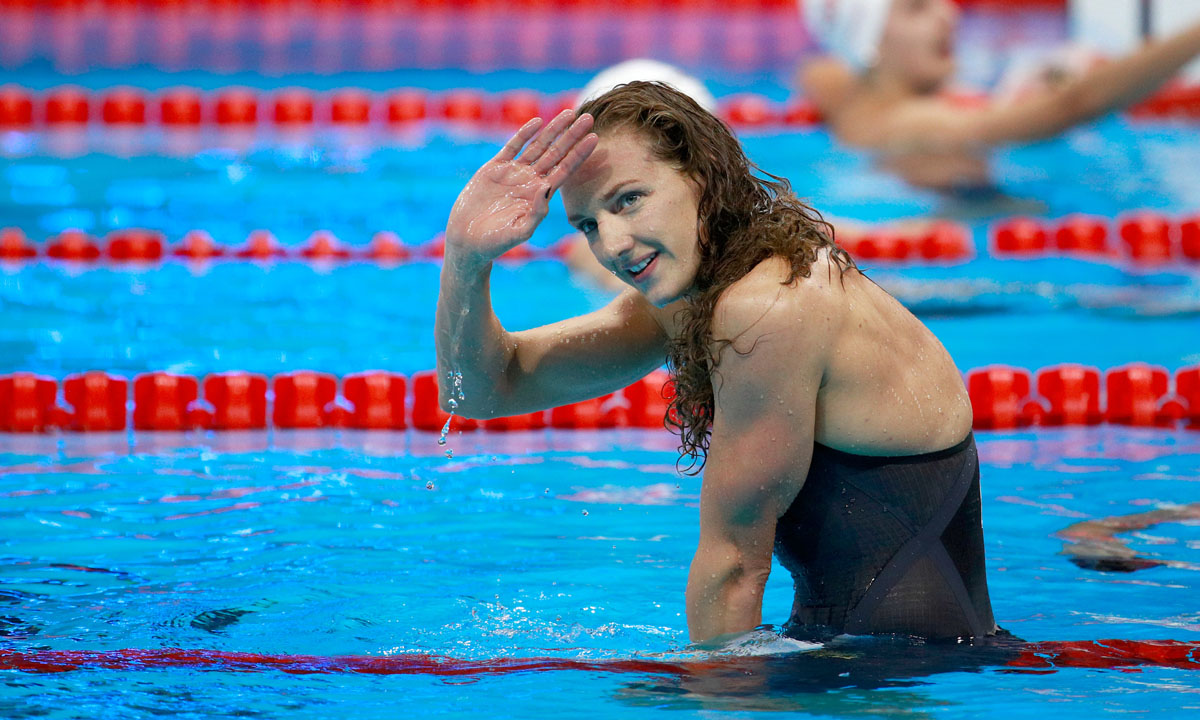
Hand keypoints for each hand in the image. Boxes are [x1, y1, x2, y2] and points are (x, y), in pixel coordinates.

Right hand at [445, 110, 597, 270]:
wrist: (468, 240)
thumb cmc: (496, 242)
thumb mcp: (520, 231)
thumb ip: (536, 212)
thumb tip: (548, 187)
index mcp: (541, 196)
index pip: (565, 170)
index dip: (579, 154)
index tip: (594, 139)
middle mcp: (531, 180)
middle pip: (557, 153)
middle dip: (572, 136)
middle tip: (588, 117)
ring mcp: (514, 172)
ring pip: (538, 146)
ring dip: (553, 130)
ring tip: (569, 113)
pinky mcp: (495, 167)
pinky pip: (513, 146)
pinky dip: (525, 134)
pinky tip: (537, 122)